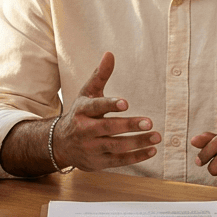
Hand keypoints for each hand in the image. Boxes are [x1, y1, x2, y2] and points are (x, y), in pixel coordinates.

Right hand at [51, 52, 159, 171]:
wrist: (60, 144)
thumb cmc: (80, 114)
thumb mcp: (87, 93)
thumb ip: (100, 75)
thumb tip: (110, 54)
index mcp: (82, 110)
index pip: (96, 107)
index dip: (110, 105)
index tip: (126, 103)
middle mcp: (84, 130)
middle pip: (108, 128)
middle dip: (129, 125)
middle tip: (150, 122)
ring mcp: (91, 148)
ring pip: (115, 146)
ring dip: (137, 142)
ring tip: (156, 136)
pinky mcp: (97, 162)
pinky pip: (118, 161)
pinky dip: (136, 157)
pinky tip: (151, 150)